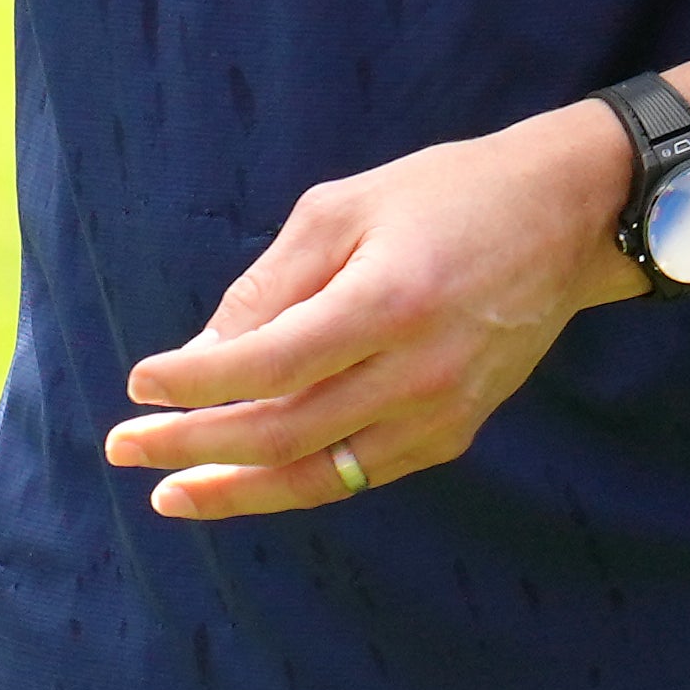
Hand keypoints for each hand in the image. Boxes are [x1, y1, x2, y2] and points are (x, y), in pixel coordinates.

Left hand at [106, 102, 643, 520]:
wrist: (565, 218)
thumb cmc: (442, 196)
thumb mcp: (342, 208)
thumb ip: (269, 284)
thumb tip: (202, 354)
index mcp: (386, 303)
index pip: (268, 367)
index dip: (196, 384)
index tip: (140, 386)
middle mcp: (419, 371)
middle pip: (285, 434)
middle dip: (194, 448)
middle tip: (125, 448)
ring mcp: (443, 411)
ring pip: (322, 474)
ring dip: (238, 491)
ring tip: (171, 493)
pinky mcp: (456, 430)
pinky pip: (363, 474)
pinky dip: (298, 482)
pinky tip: (246, 480)